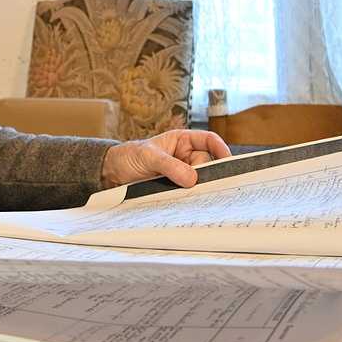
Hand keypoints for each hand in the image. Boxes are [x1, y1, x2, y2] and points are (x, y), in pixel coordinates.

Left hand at [100, 129, 229, 188]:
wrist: (113, 173)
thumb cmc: (130, 156)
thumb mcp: (149, 157)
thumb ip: (169, 165)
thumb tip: (192, 178)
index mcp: (182, 140)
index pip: (208, 140)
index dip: (221, 148)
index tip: (228, 160)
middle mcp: (186, 156)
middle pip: (207, 164)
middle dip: (206, 174)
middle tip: (201, 184)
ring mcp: (182, 173)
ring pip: (199, 180)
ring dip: (196, 187)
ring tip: (187, 193)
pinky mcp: (176, 188)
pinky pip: (189, 192)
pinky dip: (188, 196)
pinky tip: (185, 200)